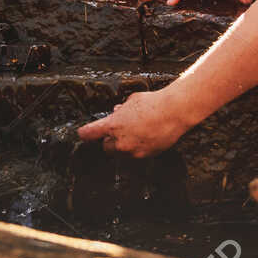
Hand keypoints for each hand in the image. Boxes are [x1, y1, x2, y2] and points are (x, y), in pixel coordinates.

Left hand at [78, 86, 192, 156]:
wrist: (173, 112)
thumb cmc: (152, 103)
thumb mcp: (131, 101)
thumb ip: (120, 110)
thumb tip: (117, 112)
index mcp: (112, 126)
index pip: (88, 134)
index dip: (85, 133)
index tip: (84, 133)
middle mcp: (120, 142)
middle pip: (105, 147)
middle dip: (109, 140)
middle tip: (118, 131)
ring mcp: (132, 151)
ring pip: (121, 153)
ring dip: (123, 145)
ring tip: (136, 132)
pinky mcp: (145, 156)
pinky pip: (135, 154)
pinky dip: (137, 148)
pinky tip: (146, 137)